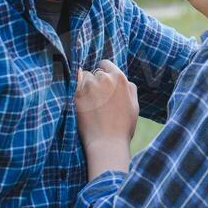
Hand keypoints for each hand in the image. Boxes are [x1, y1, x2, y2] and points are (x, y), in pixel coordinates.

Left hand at [75, 59, 137, 176]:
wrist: (107, 143)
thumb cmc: (123, 127)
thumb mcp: (134, 105)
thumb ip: (129, 88)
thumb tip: (124, 80)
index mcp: (119, 78)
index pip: (105, 64)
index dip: (104, 73)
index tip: (102, 84)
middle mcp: (104, 78)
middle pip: (94, 72)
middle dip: (95, 81)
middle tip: (98, 99)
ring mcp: (88, 86)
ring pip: (82, 78)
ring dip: (84, 86)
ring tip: (89, 103)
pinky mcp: (76, 95)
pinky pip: (73, 86)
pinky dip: (76, 93)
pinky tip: (82, 105)